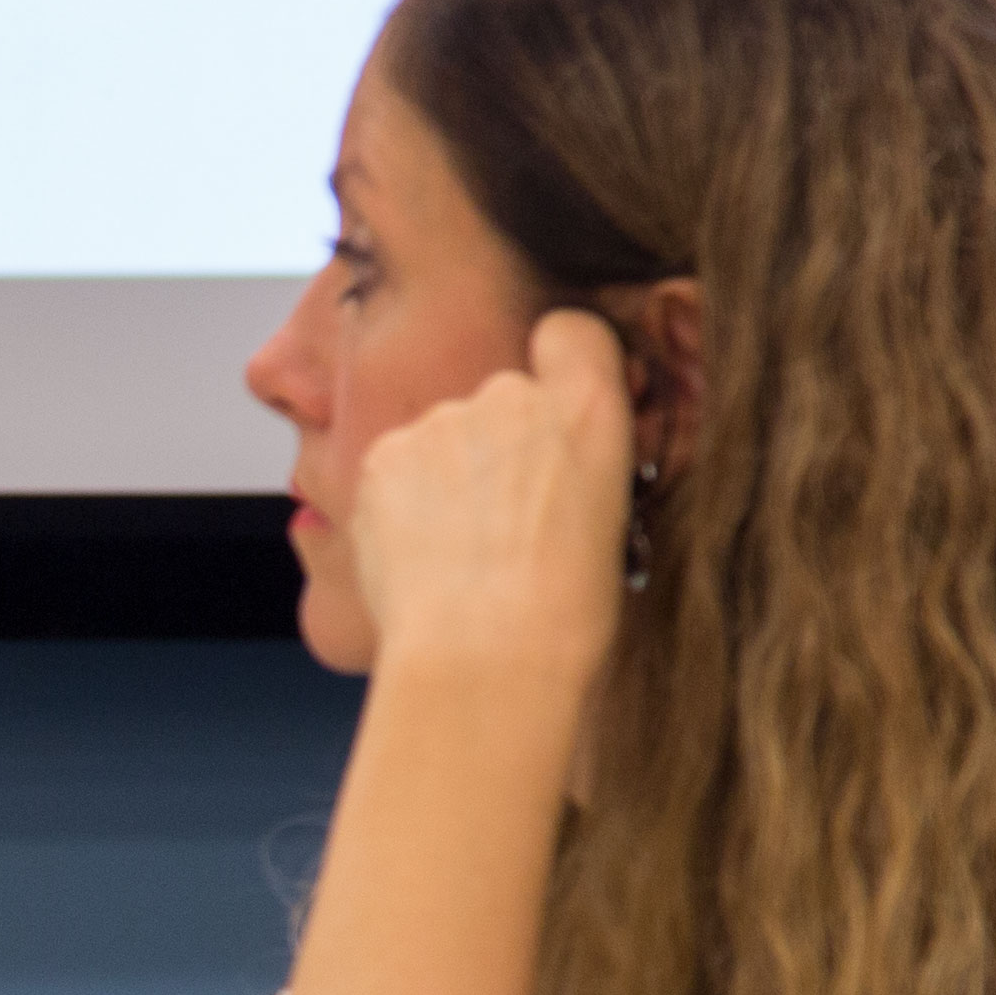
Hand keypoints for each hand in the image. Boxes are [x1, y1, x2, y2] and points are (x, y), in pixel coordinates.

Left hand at [341, 306, 638, 687]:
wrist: (482, 660)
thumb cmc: (561, 621)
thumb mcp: (611, 532)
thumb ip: (578, 472)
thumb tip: (554, 480)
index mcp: (590, 410)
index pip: (573, 334)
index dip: (561, 363)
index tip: (556, 410)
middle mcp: (514, 396)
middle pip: (500, 398)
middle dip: (497, 446)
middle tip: (502, 524)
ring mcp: (442, 420)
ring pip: (443, 437)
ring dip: (447, 478)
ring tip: (457, 556)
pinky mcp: (384, 454)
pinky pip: (395, 467)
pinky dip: (401, 504)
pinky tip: (420, 560)